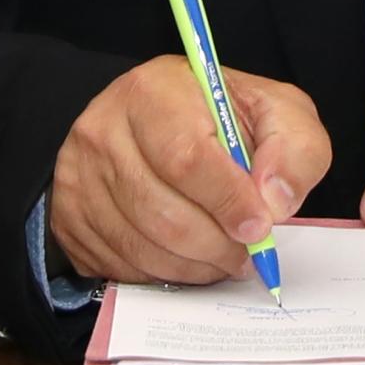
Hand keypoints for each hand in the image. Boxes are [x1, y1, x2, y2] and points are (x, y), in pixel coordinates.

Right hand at [49, 55, 330, 289]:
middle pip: (160, 211)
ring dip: (193, 266)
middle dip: (215, 246)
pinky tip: (188, 258)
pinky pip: (117, 265)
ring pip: (140, 246)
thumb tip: (275, 202)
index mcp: (153, 91)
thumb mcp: (277, 112)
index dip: (227, 201)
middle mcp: (103, 129)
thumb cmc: (224, 118)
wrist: (162, 122)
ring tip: (224, 258)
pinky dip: (162, 274)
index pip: (185, 157)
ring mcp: (78, 175)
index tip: (259, 227)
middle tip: (247, 255)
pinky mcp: (68, 216)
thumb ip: (295, 149)